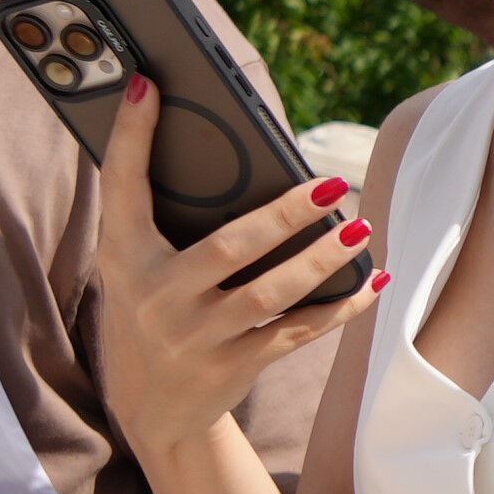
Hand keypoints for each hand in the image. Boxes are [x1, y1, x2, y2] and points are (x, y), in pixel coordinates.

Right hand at [90, 77, 383, 453]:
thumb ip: (160, 217)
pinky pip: (297, 332)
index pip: (122, 187)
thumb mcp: (136, 266)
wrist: (154, 409)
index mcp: (124, 257)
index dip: (132, 137)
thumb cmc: (153, 311)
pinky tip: (371, 280)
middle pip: (228, 249)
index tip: (149, 84)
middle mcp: (155, 297)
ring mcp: (196, 337)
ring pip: (271, 294)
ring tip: (361, 227)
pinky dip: (338, 307)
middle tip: (332, 184)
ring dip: (322, 260)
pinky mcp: (234, 366)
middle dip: (284, 216)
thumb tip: (221, 150)